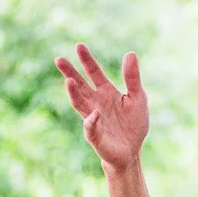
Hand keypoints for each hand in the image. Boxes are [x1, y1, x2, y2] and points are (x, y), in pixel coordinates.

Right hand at [56, 44, 148, 171]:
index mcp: (106, 92)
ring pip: (79, 104)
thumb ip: (132, 78)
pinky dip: (91, 121)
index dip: (87, 60)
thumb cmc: (134, 123)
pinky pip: (90, 127)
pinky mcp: (95, 136)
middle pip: (79, 85)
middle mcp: (95, 103)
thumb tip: (130, 53)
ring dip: (73, 93)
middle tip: (59, 59)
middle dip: (69, 72)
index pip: (94, 72)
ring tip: (68, 81)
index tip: (79, 46)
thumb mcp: (138, 97)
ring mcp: (93, 118)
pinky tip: (94, 114)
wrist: (132, 150)